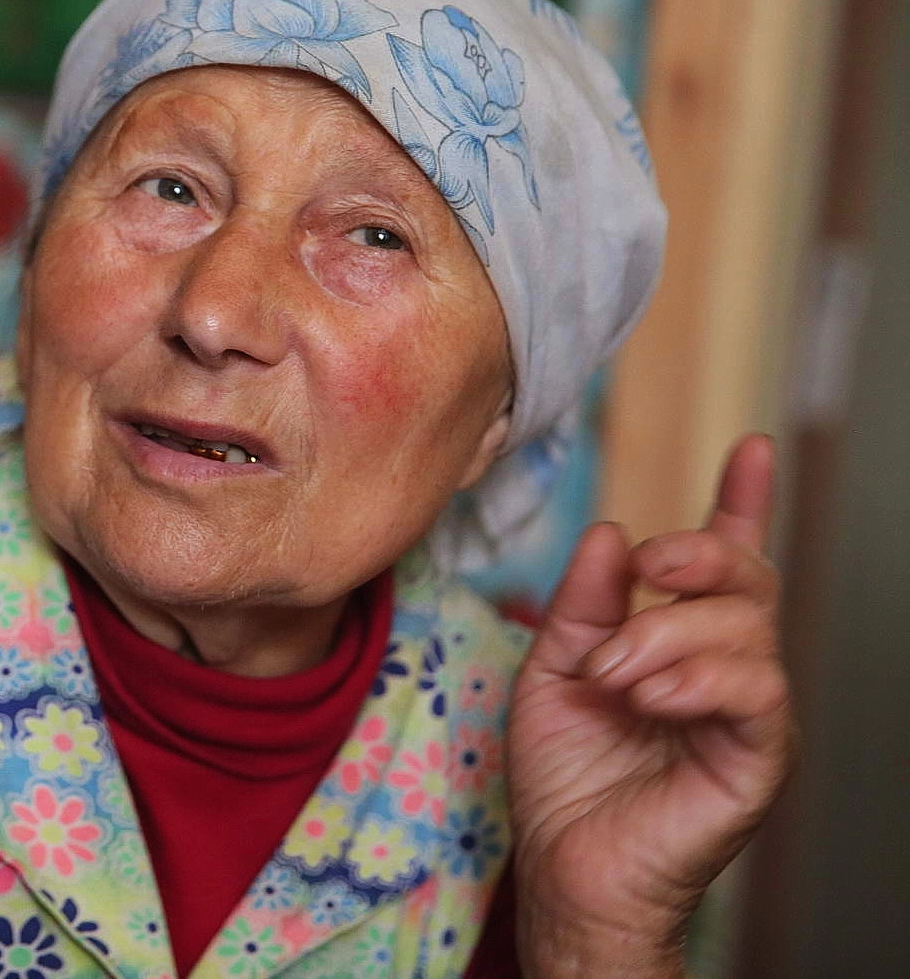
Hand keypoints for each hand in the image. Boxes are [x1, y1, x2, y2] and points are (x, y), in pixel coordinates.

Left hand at [505, 434, 795, 977]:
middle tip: (644, 567)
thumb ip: (581, 603)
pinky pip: (755, 692)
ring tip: (611, 673)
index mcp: (678, 638)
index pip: (726, 559)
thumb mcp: (553, 668)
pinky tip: (648, 694)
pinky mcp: (757, 758)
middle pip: (744, 578)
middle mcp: (724, 667)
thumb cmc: (563, 776)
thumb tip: (609, 532)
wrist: (567, 864)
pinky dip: (695, 677)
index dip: (743, 502)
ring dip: (663, 635)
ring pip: (743, 629)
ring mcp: (748, 712)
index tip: (753, 447)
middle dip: (694, 553)